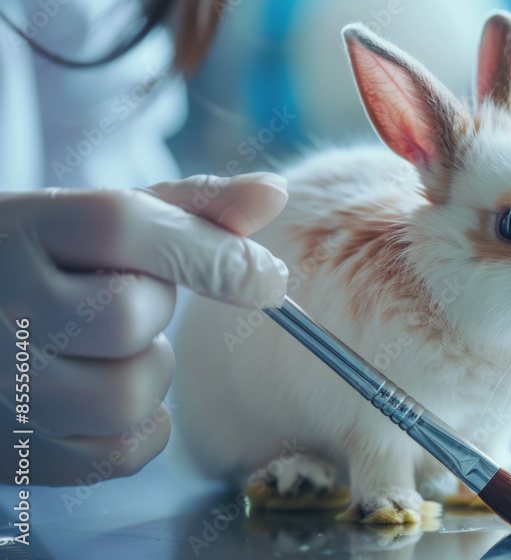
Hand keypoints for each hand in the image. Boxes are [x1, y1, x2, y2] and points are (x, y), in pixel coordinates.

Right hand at [0, 173, 288, 485]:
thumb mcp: (100, 223)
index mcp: (18, 230)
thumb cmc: (47, 269)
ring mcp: (0, 388)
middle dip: (157, 310)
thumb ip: (189, 208)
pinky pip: (122, 453)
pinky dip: (139, 429)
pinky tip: (104, 396)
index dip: (210, 253)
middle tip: (128, 302)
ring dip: (149, 374)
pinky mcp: (15, 452)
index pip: (123, 227)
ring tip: (107, 353)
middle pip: (132, 316)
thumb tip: (271, 195)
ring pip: (132, 394)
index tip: (266, 278)